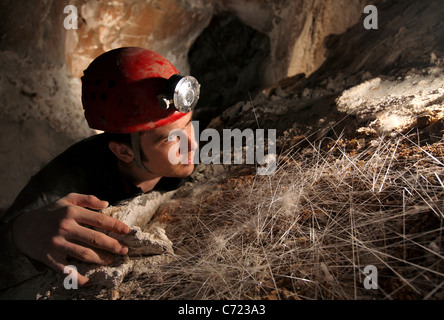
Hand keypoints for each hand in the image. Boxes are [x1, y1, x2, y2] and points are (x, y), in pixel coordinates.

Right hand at [11, 193, 129, 284]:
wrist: (23, 227)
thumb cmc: (50, 212)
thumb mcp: (67, 200)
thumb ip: (87, 199)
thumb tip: (106, 203)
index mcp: (71, 212)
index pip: (99, 219)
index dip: (115, 226)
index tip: (127, 231)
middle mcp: (65, 227)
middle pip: (94, 238)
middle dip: (112, 245)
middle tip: (124, 250)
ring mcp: (57, 243)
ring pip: (84, 254)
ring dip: (101, 259)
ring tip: (112, 260)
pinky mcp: (49, 257)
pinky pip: (66, 269)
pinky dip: (78, 277)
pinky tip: (89, 281)